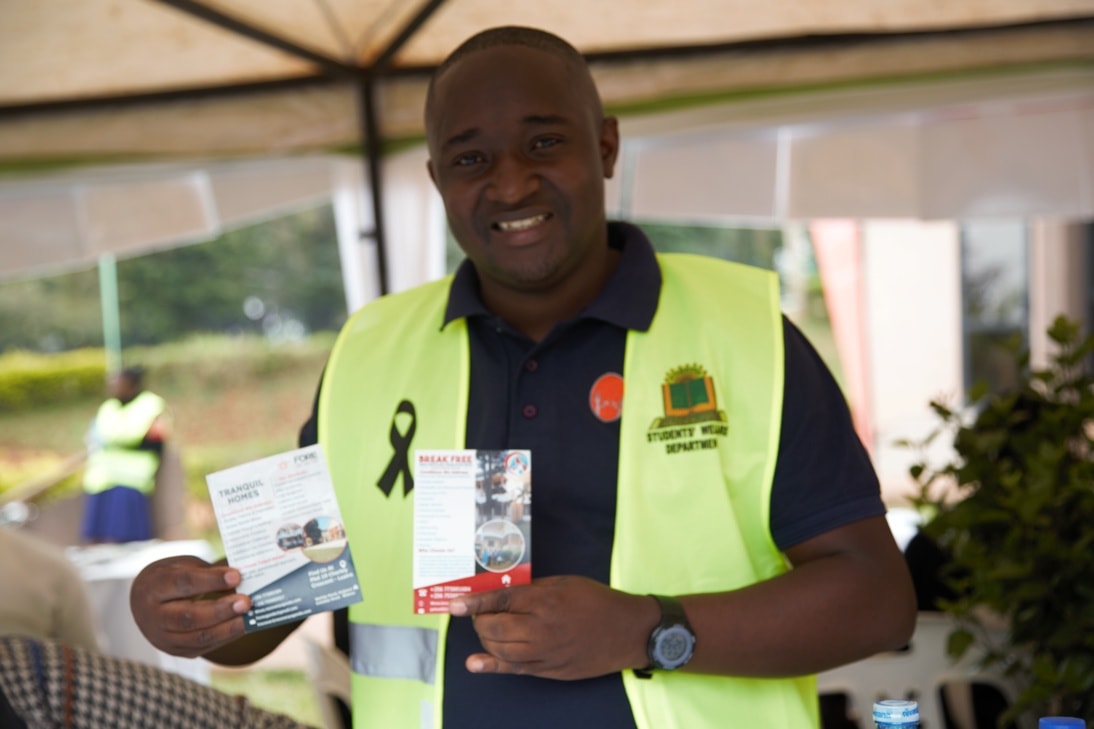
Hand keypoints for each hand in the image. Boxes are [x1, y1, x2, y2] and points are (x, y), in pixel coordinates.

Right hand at [129, 556, 249, 658]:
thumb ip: (208, 572)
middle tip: (246, 601)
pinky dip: (226, 637)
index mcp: (153, 587)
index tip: (236, 576)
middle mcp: (153, 616)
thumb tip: (242, 576)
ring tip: (249, 617)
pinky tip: (242, 626)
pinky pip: (203, 647)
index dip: (211, 581)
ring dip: (227, 628)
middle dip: (220, 610)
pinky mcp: (176, 651)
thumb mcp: (184, 566)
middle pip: (188, 617)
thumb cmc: (172, 577)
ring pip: (197, 637)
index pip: (183, 584)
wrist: (146, 602)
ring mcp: (162, 638)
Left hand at [448, 575, 658, 679]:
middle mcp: (541, 628)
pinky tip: (475, 663)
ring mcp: (544, 652)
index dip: (475, 603)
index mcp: (545, 601)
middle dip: (480, 620)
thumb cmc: (598, 601)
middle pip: (495, 627)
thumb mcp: (566, 584)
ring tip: (486, 629)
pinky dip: (491, 665)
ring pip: (500, 648)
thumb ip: (534, 589)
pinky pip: (514, 669)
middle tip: (480, 613)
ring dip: (485, 638)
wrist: (627, 632)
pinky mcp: (549, 669)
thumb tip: (506, 594)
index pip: (501, 601)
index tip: (455, 604)